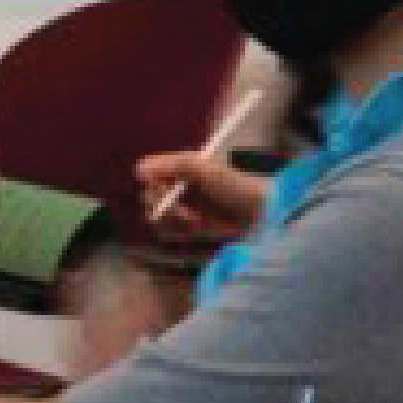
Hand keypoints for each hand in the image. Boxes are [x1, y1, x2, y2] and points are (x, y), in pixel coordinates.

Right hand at [135, 146, 272, 245]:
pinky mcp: (192, 230)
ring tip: (199, 221)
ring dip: (177, 224)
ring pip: (159, 222)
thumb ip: (174, 166)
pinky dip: (185, 234)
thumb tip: (138, 170)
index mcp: (181, 170)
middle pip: (149, 202)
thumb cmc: (238, 187)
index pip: (148, 176)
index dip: (152, 187)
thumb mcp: (207, 171)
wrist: (264, 216)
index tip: (163, 192)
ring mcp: (184, 210)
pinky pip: (174, 235)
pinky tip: (202, 230)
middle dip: (166, 209)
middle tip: (187, 212)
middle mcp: (179, 189)